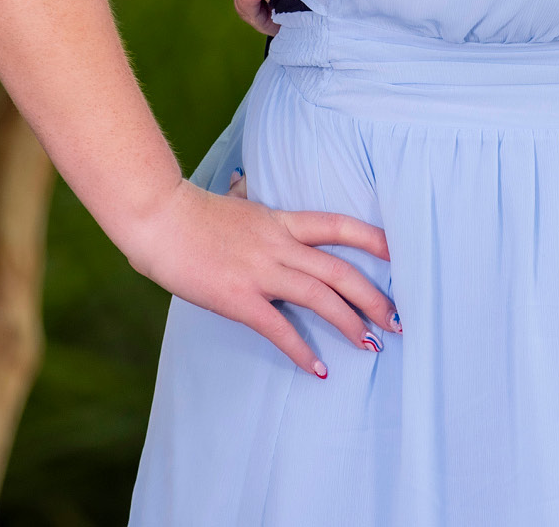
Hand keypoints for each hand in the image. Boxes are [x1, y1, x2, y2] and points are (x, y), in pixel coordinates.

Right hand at [120, 178, 399, 376]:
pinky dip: (301, 349)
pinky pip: (278, 327)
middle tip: (399, 319)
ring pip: (320, 296)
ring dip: (350, 322)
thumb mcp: (234, 203)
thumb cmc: (189, 212)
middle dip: (374, 296)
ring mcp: (261, 271)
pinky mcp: (237, 297)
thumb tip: (247, 190)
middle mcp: (280, 245)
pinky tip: (317, 368)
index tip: (401, 254)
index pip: (340, 225)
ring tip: (371, 344)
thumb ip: (251, 205)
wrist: (157, 215)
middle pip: (341, 269)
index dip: (374, 239)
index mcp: (281, 220)